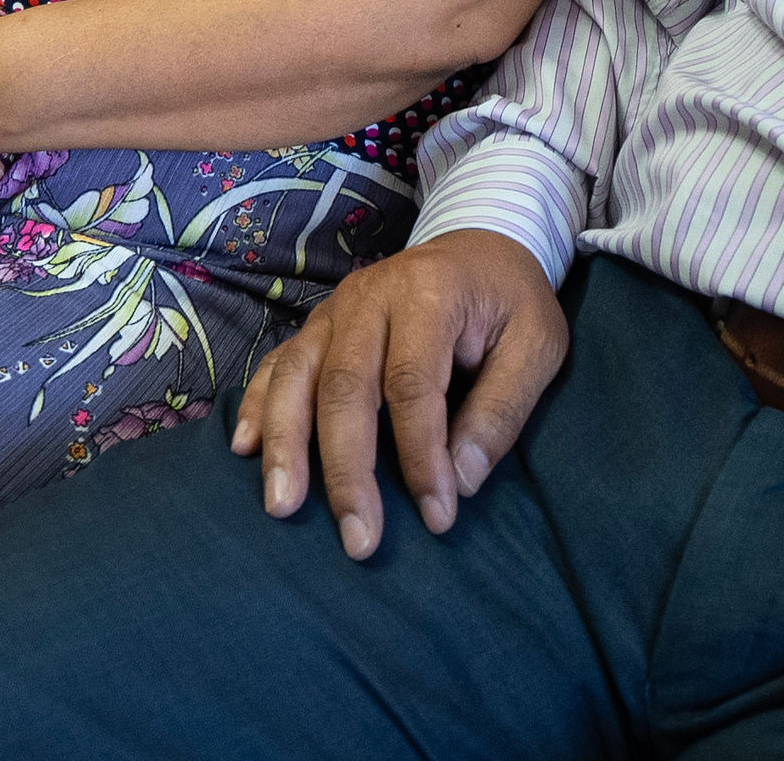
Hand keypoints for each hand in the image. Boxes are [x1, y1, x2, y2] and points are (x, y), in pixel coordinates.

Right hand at [229, 229, 565, 559]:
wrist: (479, 245)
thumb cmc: (510, 302)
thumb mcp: (537, 344)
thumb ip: (503, 408)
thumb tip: (463, 479)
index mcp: (429, 292)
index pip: (413, 383)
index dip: (421, 454)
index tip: (436, 516)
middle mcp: (370, 295)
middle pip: (344, 386)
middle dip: (347, 470)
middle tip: (359, 539)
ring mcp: (335, 309)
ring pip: (297, 376)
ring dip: (287, 445)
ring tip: (283, 507)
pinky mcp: (317, 325)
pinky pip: (277, 365)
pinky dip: (257, 407)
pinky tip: (245, 450)